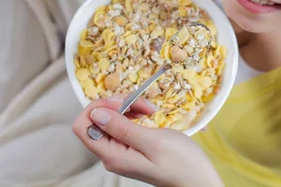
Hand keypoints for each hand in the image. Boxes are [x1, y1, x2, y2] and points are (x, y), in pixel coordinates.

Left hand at [72, 95, 223, 186]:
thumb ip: (122, 128)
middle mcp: (111, 154)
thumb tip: (95, 113)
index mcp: (112, 155)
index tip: (121, 102)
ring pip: (111, 118)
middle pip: (97, 119)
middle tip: (143, 103)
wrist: (198, 179)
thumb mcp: (153, 142)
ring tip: (149, 108)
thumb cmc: (181, 163)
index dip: (97, 108)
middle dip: (117, 104)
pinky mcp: (130, 147)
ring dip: (128, 106)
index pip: (83, 126)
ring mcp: (120, 151)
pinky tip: (147, 113)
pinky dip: (133, 113)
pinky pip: (122, 123)